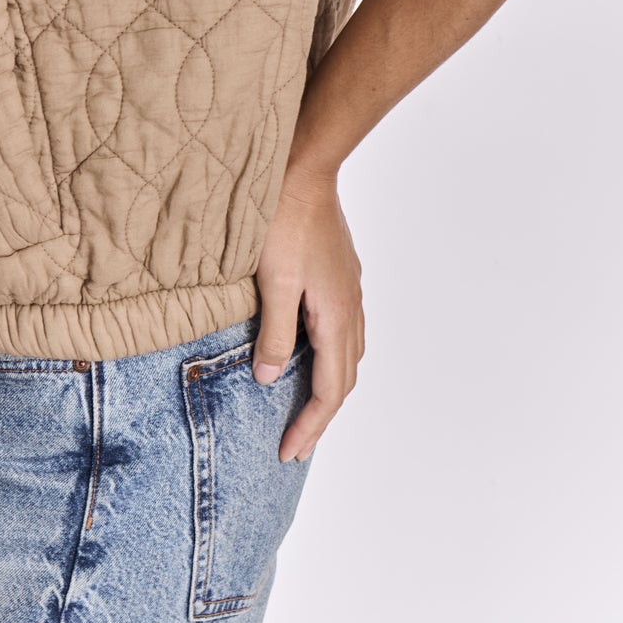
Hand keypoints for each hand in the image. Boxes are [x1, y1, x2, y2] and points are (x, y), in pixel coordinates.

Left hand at [251, 163, 363, 463]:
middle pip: (345, 379)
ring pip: (349, 354)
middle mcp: (351, 309)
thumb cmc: (284, 221)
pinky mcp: (342, 276)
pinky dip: (331, 357)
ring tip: (305, 408)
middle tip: (296, 444)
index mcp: (336, 317)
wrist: (305, 171)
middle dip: (322, 416)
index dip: (310, 425)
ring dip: (330, 387)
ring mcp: (350, 290)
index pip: (330, 390)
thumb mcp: (272, 281)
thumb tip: (271, 379)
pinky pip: (344, 331)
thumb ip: (273, 334)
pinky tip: (310, 352)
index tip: (288, 451)